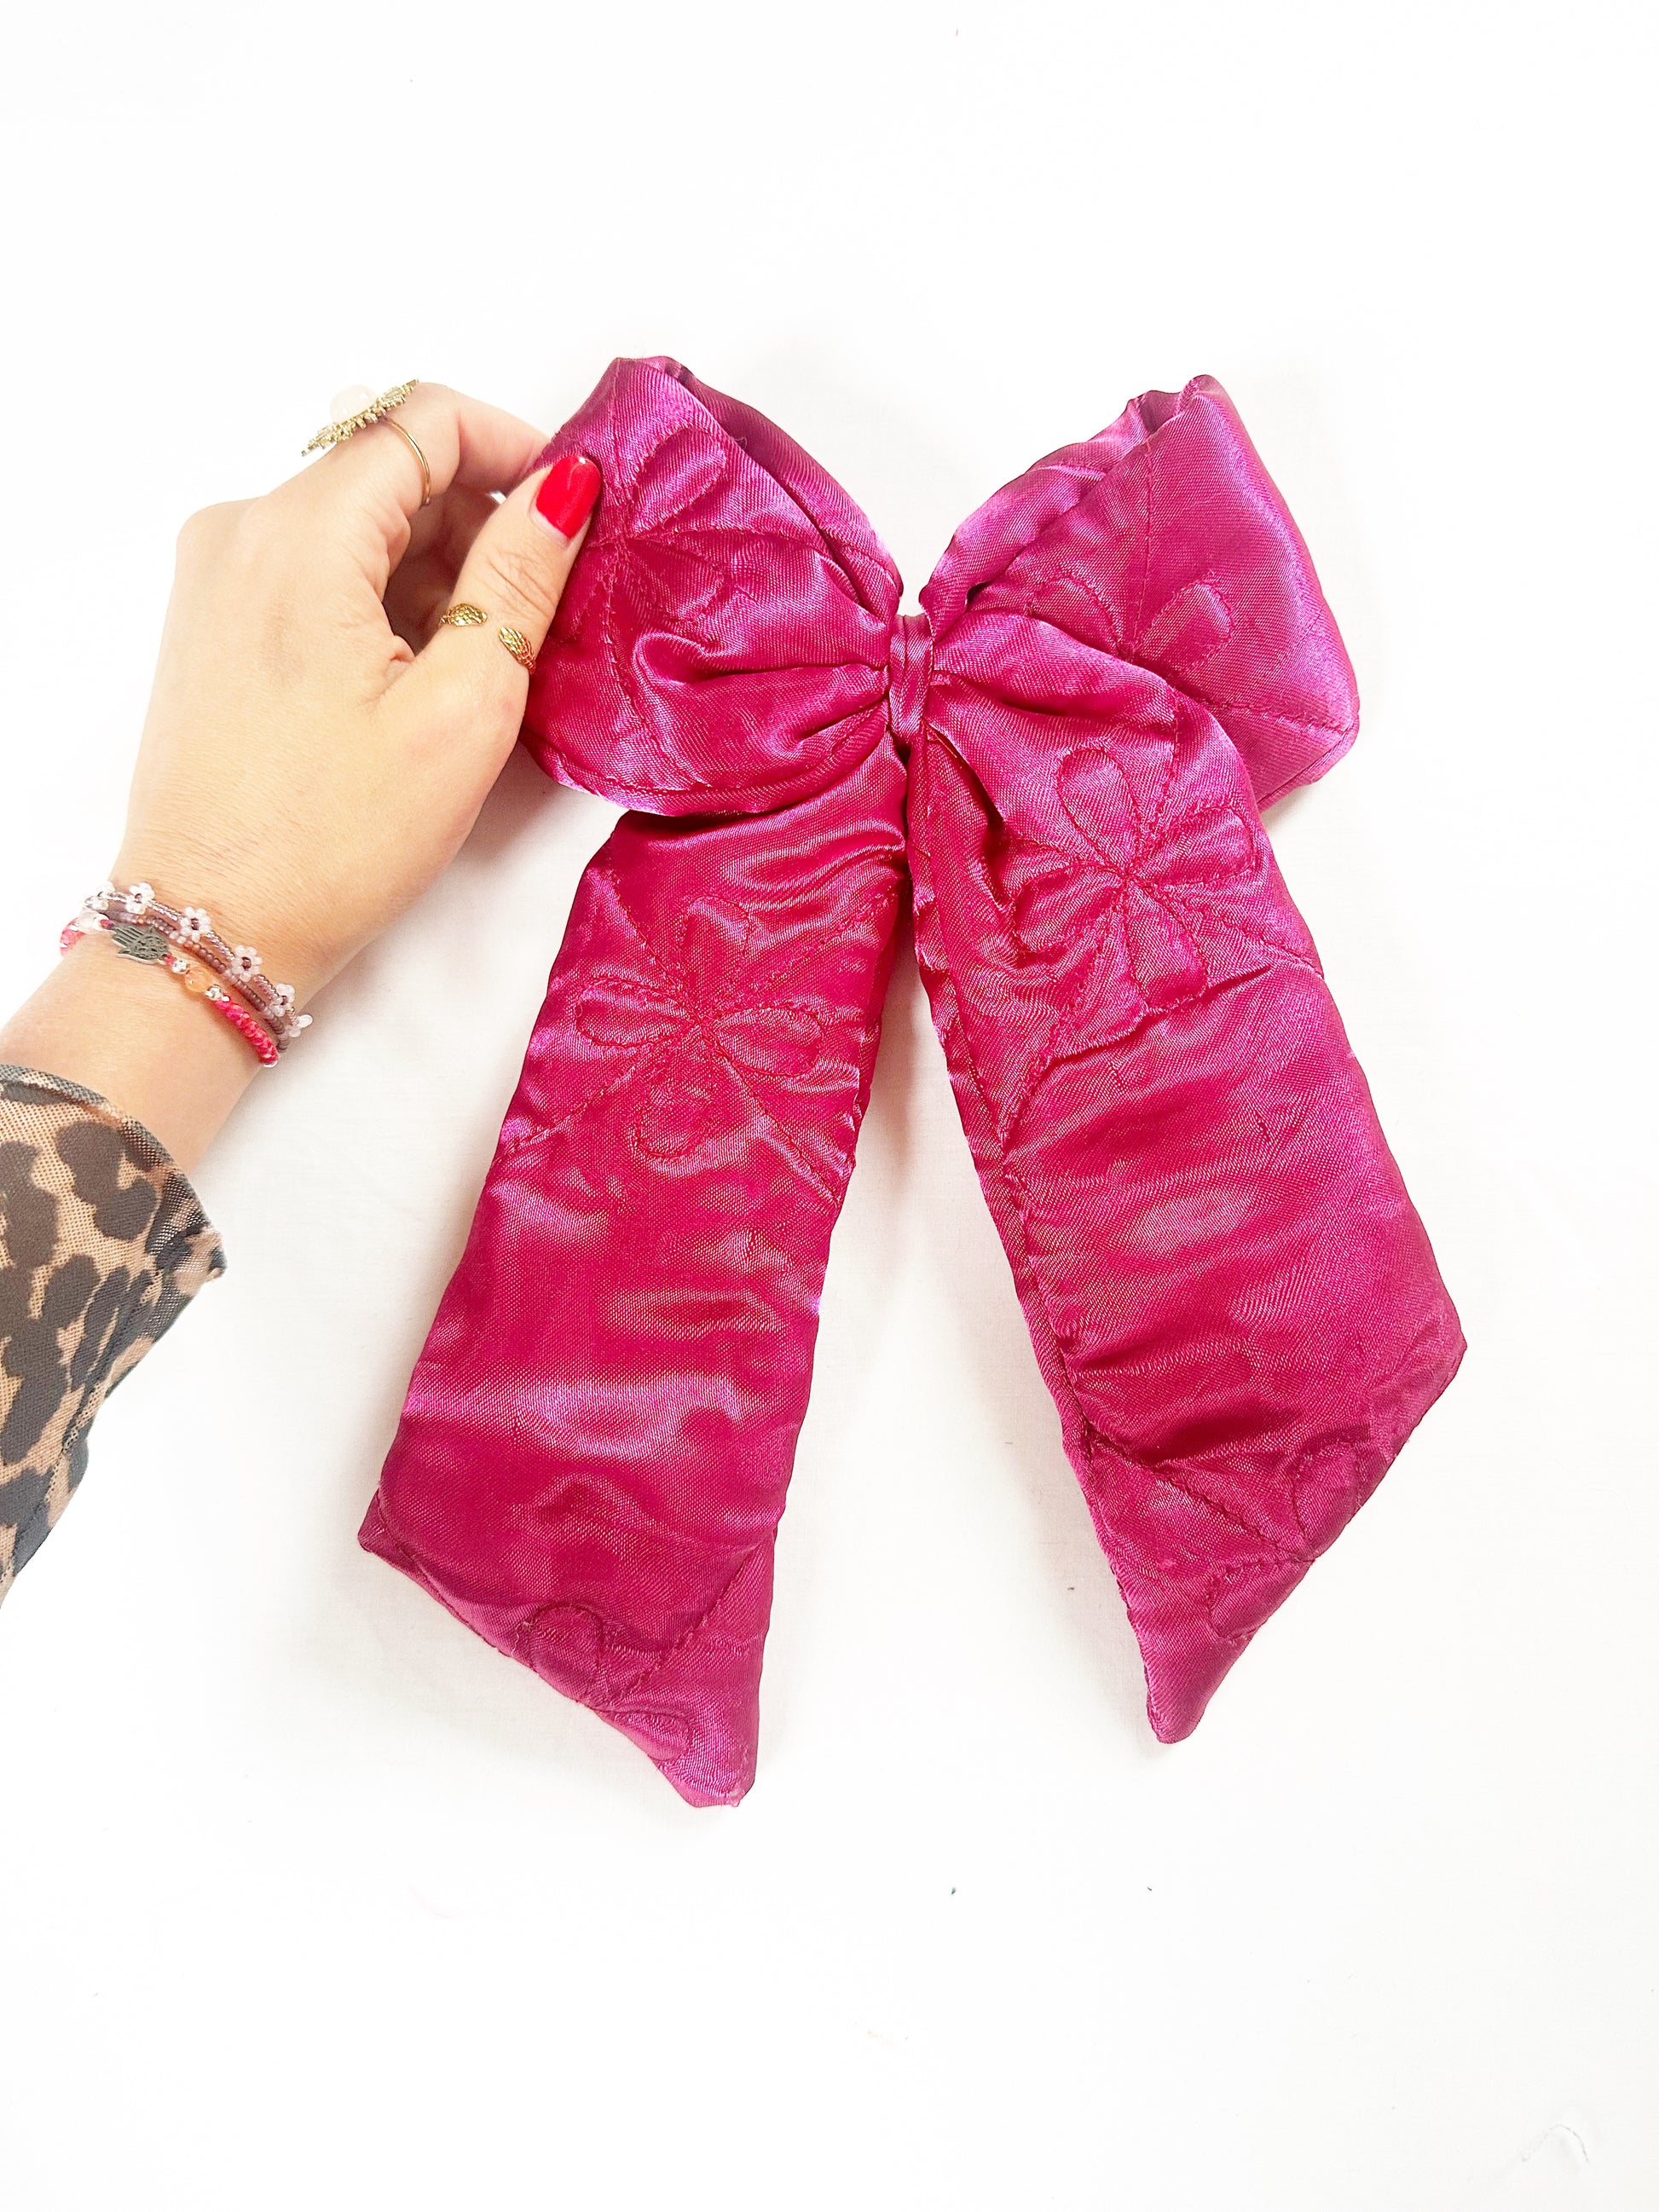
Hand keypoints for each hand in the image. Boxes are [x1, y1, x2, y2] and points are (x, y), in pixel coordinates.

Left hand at [0, 382, 600, 1166]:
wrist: (216, 929)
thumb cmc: (334, 840)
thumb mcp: (461, 708)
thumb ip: (516, 579)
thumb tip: (563, 489)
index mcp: (298, 533)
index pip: (421, 421)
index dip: (514, 447)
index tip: (573, 509)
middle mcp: (241, 531)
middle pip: (388, 471)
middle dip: (477, 522)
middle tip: (540, 614)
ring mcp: (219, 579)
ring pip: (357, 525)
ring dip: (435, 572)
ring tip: (481, 669)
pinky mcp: (217, 627)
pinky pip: (319, 574)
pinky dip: (384, 604)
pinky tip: (421, 684)